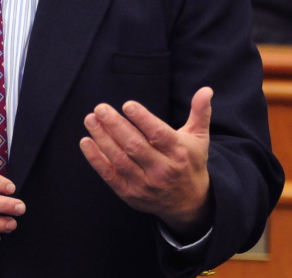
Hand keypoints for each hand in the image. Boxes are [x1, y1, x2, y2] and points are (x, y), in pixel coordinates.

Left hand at [80, 87, 213, 238]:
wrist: (190, 203)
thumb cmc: (190, 162)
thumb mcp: (199, 138)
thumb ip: (199, 112)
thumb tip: (205, 89)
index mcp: (179, 152)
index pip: (158, 134)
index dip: (142, 119)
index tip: (127, 105)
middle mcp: (162, 169)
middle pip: (135, 146)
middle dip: (115, 125)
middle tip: (100, 108)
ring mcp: (145, 183)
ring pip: (119, 159)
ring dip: (102, 138)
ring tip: (90, 120)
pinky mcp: (130, 194)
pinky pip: (110, 175)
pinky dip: (96, 159)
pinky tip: (86, 142)